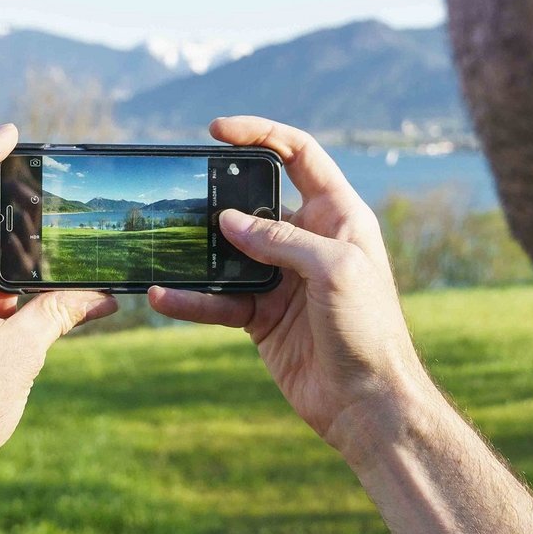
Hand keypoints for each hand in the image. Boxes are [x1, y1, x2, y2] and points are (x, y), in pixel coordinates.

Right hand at [148, 116, 435, 457]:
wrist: (368, 403)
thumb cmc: (369, 329)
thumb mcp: (334, 268)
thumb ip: (280, 238)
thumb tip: (228, 221)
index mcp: (338, 216)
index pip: (299, 155)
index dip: (262, 134)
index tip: (218, 130)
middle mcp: (309, 241)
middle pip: (255, 201)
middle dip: (218, 196)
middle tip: (183, 193)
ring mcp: (283, 279)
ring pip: (229, 252)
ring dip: (197, 251)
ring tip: (164, 246)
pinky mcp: (262, 316)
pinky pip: (219, 298)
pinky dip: (192, 298)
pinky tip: (166, 297)